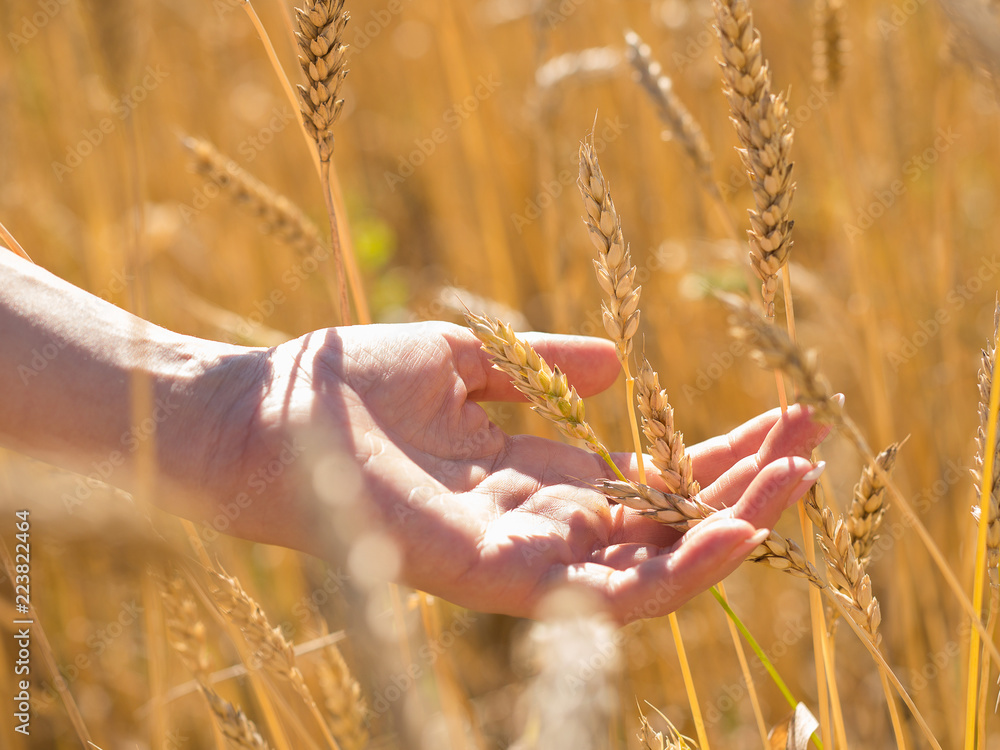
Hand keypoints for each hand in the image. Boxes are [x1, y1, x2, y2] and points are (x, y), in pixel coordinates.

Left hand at [180, 321, 827, 622]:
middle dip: (742, 489)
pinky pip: (599, 592)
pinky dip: (671, 569)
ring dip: (729, 529)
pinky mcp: (490, 575)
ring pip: (649, 568)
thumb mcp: (459, 360)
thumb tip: (620, 367)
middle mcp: (536, 522)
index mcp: (532, 472)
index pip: (647, 479)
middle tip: (813, 443)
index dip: (716, 455)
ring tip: (797, 482)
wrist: (259, 412)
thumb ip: (537, 369)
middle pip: (661, 523)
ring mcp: (518, 556)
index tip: (781, 419)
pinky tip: (732, 531)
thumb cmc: (344, 386)